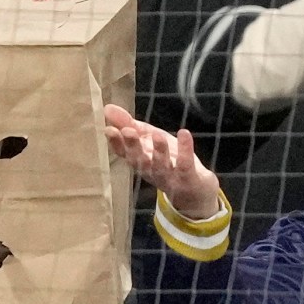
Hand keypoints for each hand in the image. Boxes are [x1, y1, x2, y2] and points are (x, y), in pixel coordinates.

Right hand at [102, 105, 223, 224]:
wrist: (195, 195)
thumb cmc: (168, 163)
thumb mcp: (149, 140)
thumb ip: (128, 124)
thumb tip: (107, 107)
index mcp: (139, 162)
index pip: (124, 154)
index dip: (116, 143)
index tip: (109, 130)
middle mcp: (151, 171)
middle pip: (139, 161)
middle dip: (133, 147)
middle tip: (128, 132)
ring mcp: (169, 177)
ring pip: (161, 166)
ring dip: (159, 151)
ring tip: (157, 135)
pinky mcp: (188, 179)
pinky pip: (186, 165)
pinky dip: (185, 150)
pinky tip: (184, 134)